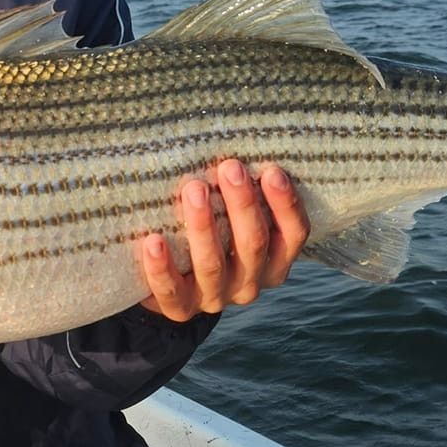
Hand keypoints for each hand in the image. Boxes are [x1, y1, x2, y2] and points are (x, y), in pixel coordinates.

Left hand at [138, 161, 308, 321]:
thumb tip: (236, 136)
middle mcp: (249, 284)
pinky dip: (162, 266)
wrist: (172, 284)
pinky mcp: (180, 309)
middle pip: (253, 245)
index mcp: (274, 262)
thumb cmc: (211, 234)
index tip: (272, 171)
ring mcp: (215, 299)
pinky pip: (171, 291)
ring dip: (204, 226)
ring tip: (194, 190)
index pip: (293, 236)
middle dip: (242, 204)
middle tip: (229, 167)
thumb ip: (240, 193)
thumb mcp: (233, 218)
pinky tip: (153, 240)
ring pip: (213, 265)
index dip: (286, 205)